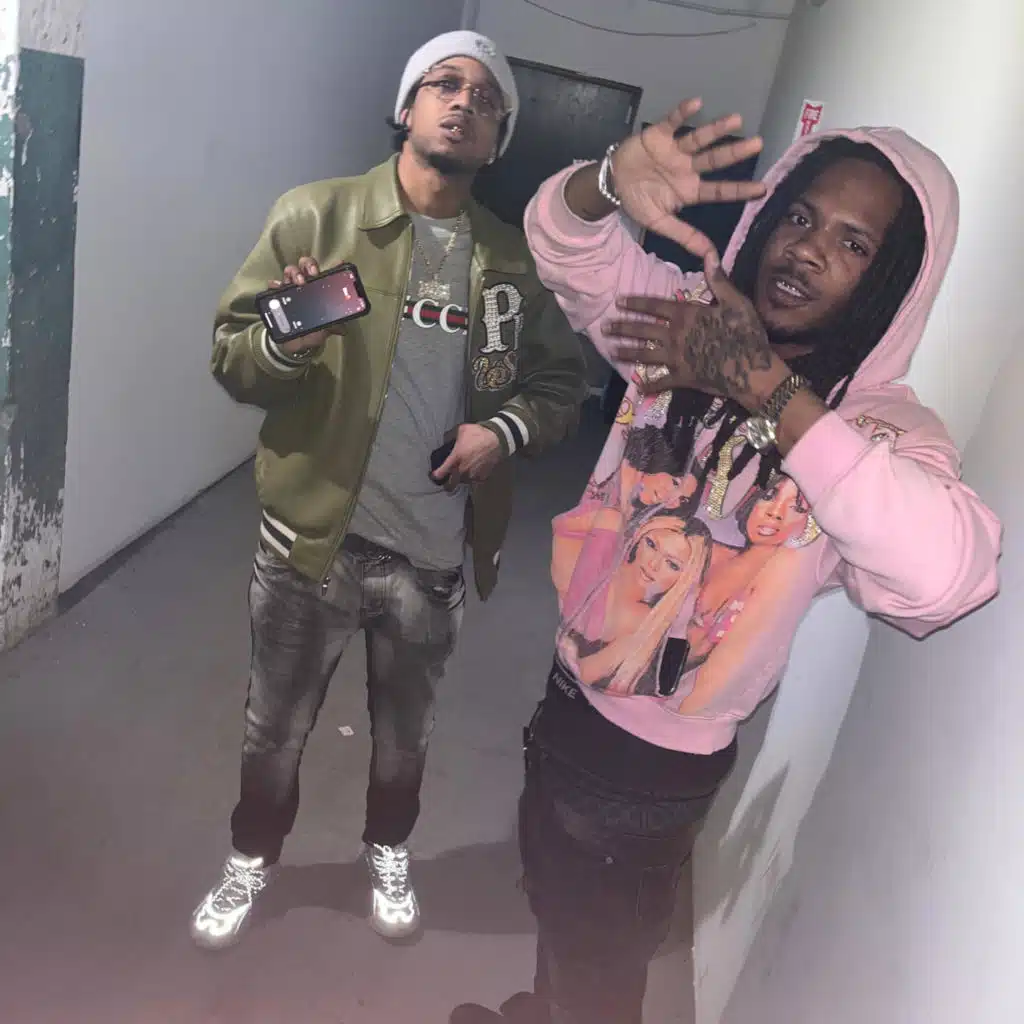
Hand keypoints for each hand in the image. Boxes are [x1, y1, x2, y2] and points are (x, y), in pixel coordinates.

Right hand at [268, 257, 329, 356]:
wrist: (292, 345)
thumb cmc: (310, 334)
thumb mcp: (323, 331)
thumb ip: (332, 327)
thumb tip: (343, 329)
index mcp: (319, 292)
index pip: (326, 276)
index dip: (333, 267)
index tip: (339, 264)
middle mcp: (305, 287)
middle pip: (306, 266)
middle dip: (309, 265)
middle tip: (313, 273)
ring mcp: (291, 290)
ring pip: (291, 271)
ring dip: (295, 272)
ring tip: (299, 282)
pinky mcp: (277, 296)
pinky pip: (274, 285)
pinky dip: (276, 284)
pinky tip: (279, 287)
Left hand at [432, 423, 502, 489]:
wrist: (497, 439)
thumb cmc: (478, 433)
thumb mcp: (461, 430)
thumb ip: (449, 437)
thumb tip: (444, 441)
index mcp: (455, 459)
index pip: (440, 474)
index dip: (435, 476)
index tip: (434, 475)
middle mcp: (463, 470)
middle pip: (450, 486)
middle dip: (447, 486)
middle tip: (446, 482)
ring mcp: (473, 475)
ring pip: (463, 483)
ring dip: (461, 479)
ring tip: (462, 472)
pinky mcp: (482, 477)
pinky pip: (474, 481)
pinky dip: (472, 477)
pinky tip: (473, 470)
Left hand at [606, 251, 786, 410]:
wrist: (753, 371)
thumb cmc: (746, 334)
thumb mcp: (735, 303)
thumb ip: (718, 281)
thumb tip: (710, 255)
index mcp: (686, 315)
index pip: (654, 306)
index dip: (635, 303)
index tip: (618, 301)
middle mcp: (675, 336)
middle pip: (642, 330)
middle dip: (622, 327)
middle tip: (604, 326)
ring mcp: (676, 359)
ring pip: (644, 355)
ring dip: (626, 352)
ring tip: (611, 351)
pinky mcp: (682, 378)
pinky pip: (661, 382)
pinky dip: (649, 384)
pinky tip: (638, 385)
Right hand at [611, 98, 765, 257]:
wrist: (612, 184)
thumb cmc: (638, 201)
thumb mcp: (660, 223)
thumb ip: (685, 236)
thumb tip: (710, 257)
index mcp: (690, 189)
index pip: (719, 190)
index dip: (739, 190)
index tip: (762, 189)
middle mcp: (687, 168)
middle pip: (715, 160)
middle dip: (735, 153)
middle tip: (758, 143)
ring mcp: (675, 150)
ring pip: (699, 139)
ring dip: (716, 129)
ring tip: (736, 119)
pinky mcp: (659, 134)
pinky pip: (673, 122)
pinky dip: (683, 113)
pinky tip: (697, 103)